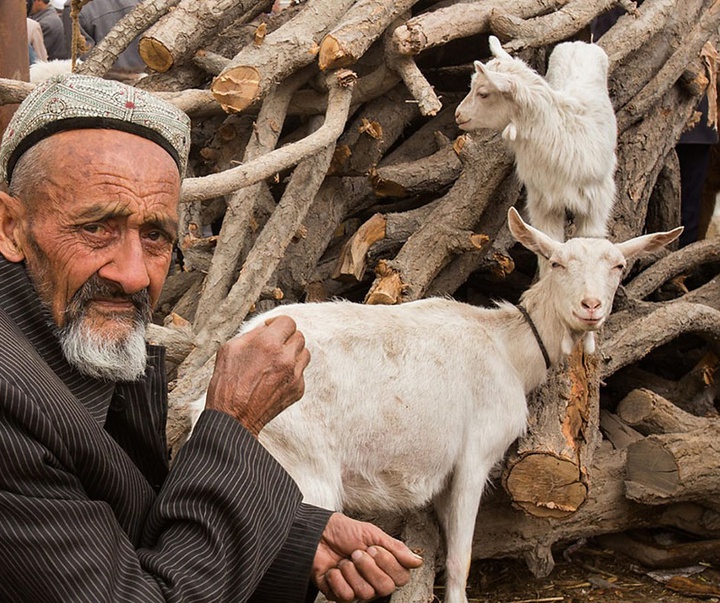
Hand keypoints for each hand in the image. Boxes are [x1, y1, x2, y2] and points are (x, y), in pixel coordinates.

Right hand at [204, 315, 310, 435]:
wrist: (233, 417)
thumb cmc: (227, 383)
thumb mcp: (230, 348)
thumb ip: (252, 334)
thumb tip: (266, 329)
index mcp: (269, 343)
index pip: (288, 321)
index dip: (278, 323)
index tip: (271, 328)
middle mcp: (286, 358)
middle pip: (299, 336)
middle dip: (286, 338)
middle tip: (273, 345)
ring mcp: (294, 375)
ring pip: (304, 353)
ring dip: (293, 353)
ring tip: (277, 360)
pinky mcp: (298, 389)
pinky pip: (301, 372)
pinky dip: (291, 372)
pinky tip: (275, 378)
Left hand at [312, 513, 422, 601]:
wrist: (317, 533)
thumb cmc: (345, 531)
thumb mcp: (373, 534)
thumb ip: (396, 549)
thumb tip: (417, 561)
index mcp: (385, 566)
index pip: (401, 578)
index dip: (387, 563)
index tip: (373, 548)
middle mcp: (374, 581)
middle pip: (385, 588)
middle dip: (368, 567)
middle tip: (356, 553)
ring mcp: (357, 589)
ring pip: (365, 593)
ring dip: (351, 571)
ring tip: (344, 560)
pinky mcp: (339, 595)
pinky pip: (346, 596)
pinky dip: (337, 578)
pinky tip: (333, 570)